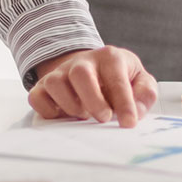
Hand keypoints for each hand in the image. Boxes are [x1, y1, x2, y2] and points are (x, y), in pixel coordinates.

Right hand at [29, 46, 158, 127]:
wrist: (91, 68)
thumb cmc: (118, 78)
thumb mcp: (140, 80)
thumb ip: (144, 94)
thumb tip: (136, 111)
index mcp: (110, 58)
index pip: (117, 79)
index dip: (124, 103)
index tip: (128, 123)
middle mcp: (82, 62)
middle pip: (80, 74)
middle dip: (92, 100)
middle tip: (103, 118)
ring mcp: (60, 73)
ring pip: (54, 83)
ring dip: (69, 104)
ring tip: (83, 115)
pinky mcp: (43, 86)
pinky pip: (36, 96)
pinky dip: (47, 110)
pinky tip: (62, 116)